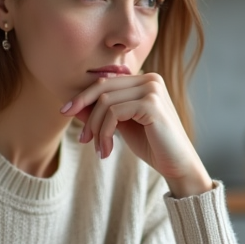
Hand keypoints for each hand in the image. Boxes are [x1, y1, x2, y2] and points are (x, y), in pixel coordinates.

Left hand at [61, 73, 213, 197]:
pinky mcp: (151, 104)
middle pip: (103, 87)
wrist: (177, 164)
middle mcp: (150, 79)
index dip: (83, 96)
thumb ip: (102, 112)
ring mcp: (152, 90)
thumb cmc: (152, 144)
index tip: (66, 112)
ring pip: (105, 102)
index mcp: (145, 80)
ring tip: (99, 149)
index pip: (106, 82)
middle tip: (81, 137)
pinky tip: (107, 150)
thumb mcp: (122, 125)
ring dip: (96, 129)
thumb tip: (72, 106)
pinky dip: (105, 133)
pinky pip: (114, 113)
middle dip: (85, 111)